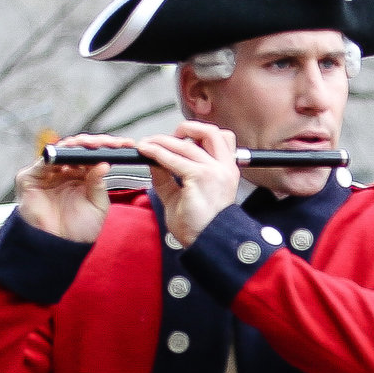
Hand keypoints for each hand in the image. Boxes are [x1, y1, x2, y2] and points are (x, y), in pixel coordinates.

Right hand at [15, 139, 116, 244]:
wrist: (59, 247)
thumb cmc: (78, 231)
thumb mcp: (97, 207)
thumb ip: (99, 185)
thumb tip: (104, 164)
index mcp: (81, 178)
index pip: (93, 156)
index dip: (107, 147)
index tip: (124, 145)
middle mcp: (64, 172)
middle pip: (78, 149)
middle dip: (94, 143)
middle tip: (108, 143)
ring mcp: (47, 173)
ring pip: (62, 150)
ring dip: (78, 145)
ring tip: (93, 145)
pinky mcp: (31, 177)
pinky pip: (45, 160)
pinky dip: (59, 154)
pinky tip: (73, 153)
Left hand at [143, 122, 243, 247]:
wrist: (208, 244)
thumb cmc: (200, 226)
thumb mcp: (182, 196)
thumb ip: (169, 177)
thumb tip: (154, 160)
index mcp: (227, 171)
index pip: (221, 138)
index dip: (200, 133)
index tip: (180, 138)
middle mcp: (224, 168)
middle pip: (210, 132)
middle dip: (186, 128)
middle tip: (166, 137)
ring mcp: (214, 172)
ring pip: (186, 144)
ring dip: (162, 141)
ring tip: (147, 144)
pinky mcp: (200, 178)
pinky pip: (174, 159)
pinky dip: (157, 153)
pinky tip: (146, 152)